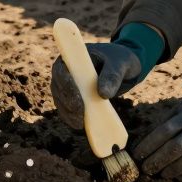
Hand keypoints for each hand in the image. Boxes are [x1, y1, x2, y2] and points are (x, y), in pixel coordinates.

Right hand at [51, 22, 165, 129]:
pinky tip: (80, 125)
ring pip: (61, 100)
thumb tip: (103, 94)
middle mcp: (66, 70)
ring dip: (68, 112)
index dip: (65, 83)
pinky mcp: (72, 98)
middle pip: (58, 87)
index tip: (77, 97)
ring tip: (80, 122)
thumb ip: (112, 76)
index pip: (61, 69)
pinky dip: (72, 118)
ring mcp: (67, 85)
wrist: (123, 68)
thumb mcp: (120, 65)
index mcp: (73, 56)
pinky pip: (67, 109)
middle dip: (67, 102)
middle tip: (80, 113)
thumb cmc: (120, 61)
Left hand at [134, 89, 181, 178]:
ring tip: (161, 174)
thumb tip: (146, 141)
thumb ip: (168, 122)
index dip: (149, 145)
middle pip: (176, 148)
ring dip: (173, 170)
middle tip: (146, 169)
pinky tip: (180, 176)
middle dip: (158, 160)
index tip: (137, 155)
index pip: (164, 131)